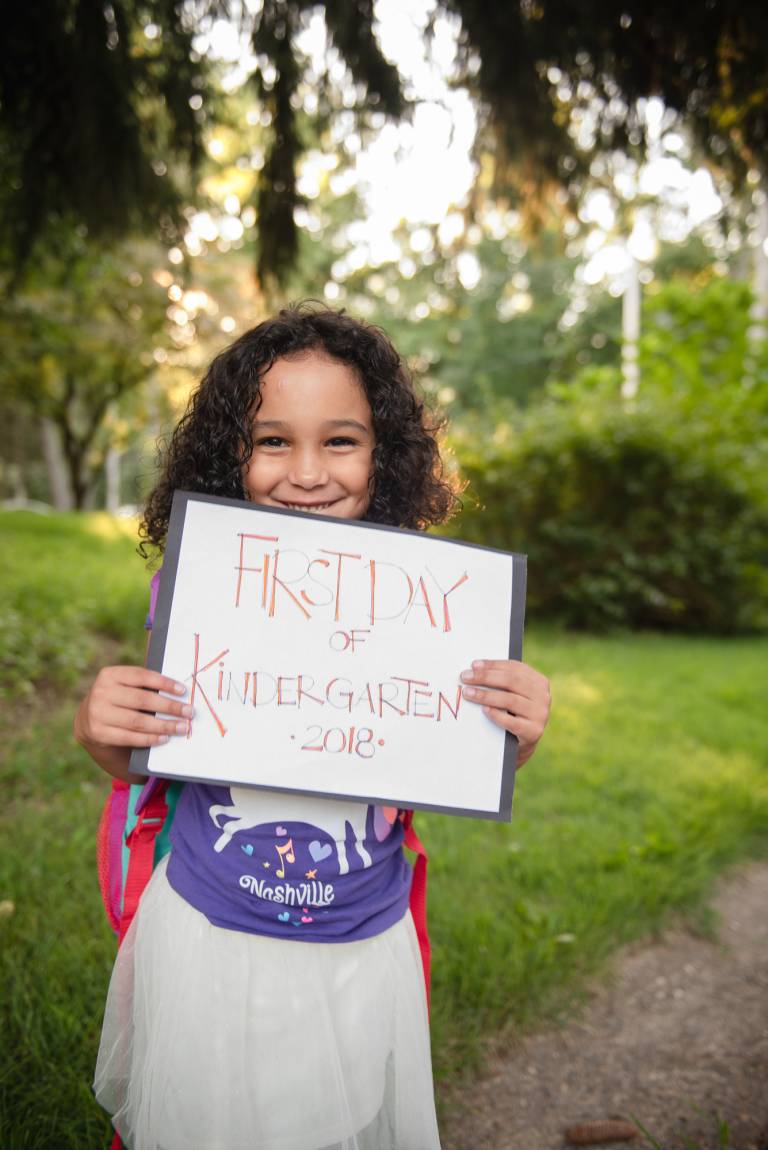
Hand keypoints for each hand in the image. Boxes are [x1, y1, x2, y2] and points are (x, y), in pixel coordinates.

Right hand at [74, 665, 192, 750]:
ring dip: (163, 725)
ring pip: (137, 721)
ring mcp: (98, 713)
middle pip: (142, 700)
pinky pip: (129, 737)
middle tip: (189, 712)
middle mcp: (101, 692)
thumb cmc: (118, 699)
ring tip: (181, 727)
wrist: (88, 720)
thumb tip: (179, 692)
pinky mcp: (99, 733)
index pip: (141, 676)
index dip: (164, 683)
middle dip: (169, 707)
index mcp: (110, 674)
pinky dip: (150, 738)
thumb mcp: (124, 686)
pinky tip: (164, 738)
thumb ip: (144, 685)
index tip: (183, 691)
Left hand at [460, 659, 549, 766]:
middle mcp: (543, 696)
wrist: (522, 742)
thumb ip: (501, 681)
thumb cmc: (512, 712)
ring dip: (486, 695)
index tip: (473, 665)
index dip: (493, 665)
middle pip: (512, 681)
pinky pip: (512, 722)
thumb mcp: (512, 694)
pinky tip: (484, 710)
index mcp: (538, 682)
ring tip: (468, 693)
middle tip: (465, 677)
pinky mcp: (534, 731)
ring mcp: (540, 714)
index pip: (514, 668)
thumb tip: (474, 669)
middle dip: (486, 677)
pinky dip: (496, 715)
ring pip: (510, 700)